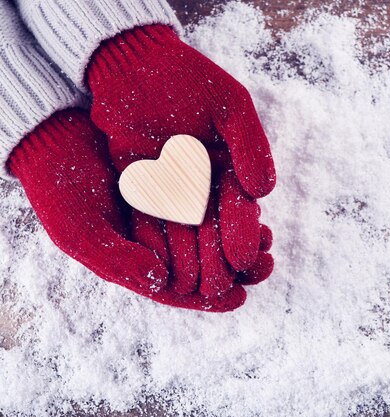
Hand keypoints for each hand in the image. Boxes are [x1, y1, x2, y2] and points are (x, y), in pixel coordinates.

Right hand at [7, 109, 257, 311]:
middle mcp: (157, 242)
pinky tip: (253, 205)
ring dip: (239, 237)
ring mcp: (168, 212)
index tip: (238, 298)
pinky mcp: (176, 183)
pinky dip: (230, 205)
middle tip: (266, 266)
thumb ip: (120, 260)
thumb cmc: (60, 192)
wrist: (56, 140)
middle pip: (203, 264)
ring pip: (211, 233)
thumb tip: (161, 281)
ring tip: (268, 237)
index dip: (208, 298)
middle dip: (236, 268)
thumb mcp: (81, 232)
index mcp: (135, 263)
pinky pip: (209, 199)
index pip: (178, 290)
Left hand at [87, 25, 275, 301]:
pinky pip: (150, 223)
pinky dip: (156, 245)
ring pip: (184, 234)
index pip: (241, 210)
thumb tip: (264, 193)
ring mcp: (173, 191)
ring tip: (195, 289)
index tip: (246, 259)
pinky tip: (160, 269)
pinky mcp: (143, 190)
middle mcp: (204, 186)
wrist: (134, 65)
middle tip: (221, 287)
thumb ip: (250, 147)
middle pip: (214, 231)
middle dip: (219, 261)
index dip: (245, 235)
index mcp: (231, 169)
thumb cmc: (188, 78)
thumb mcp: (231, 106)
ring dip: (190, 262)